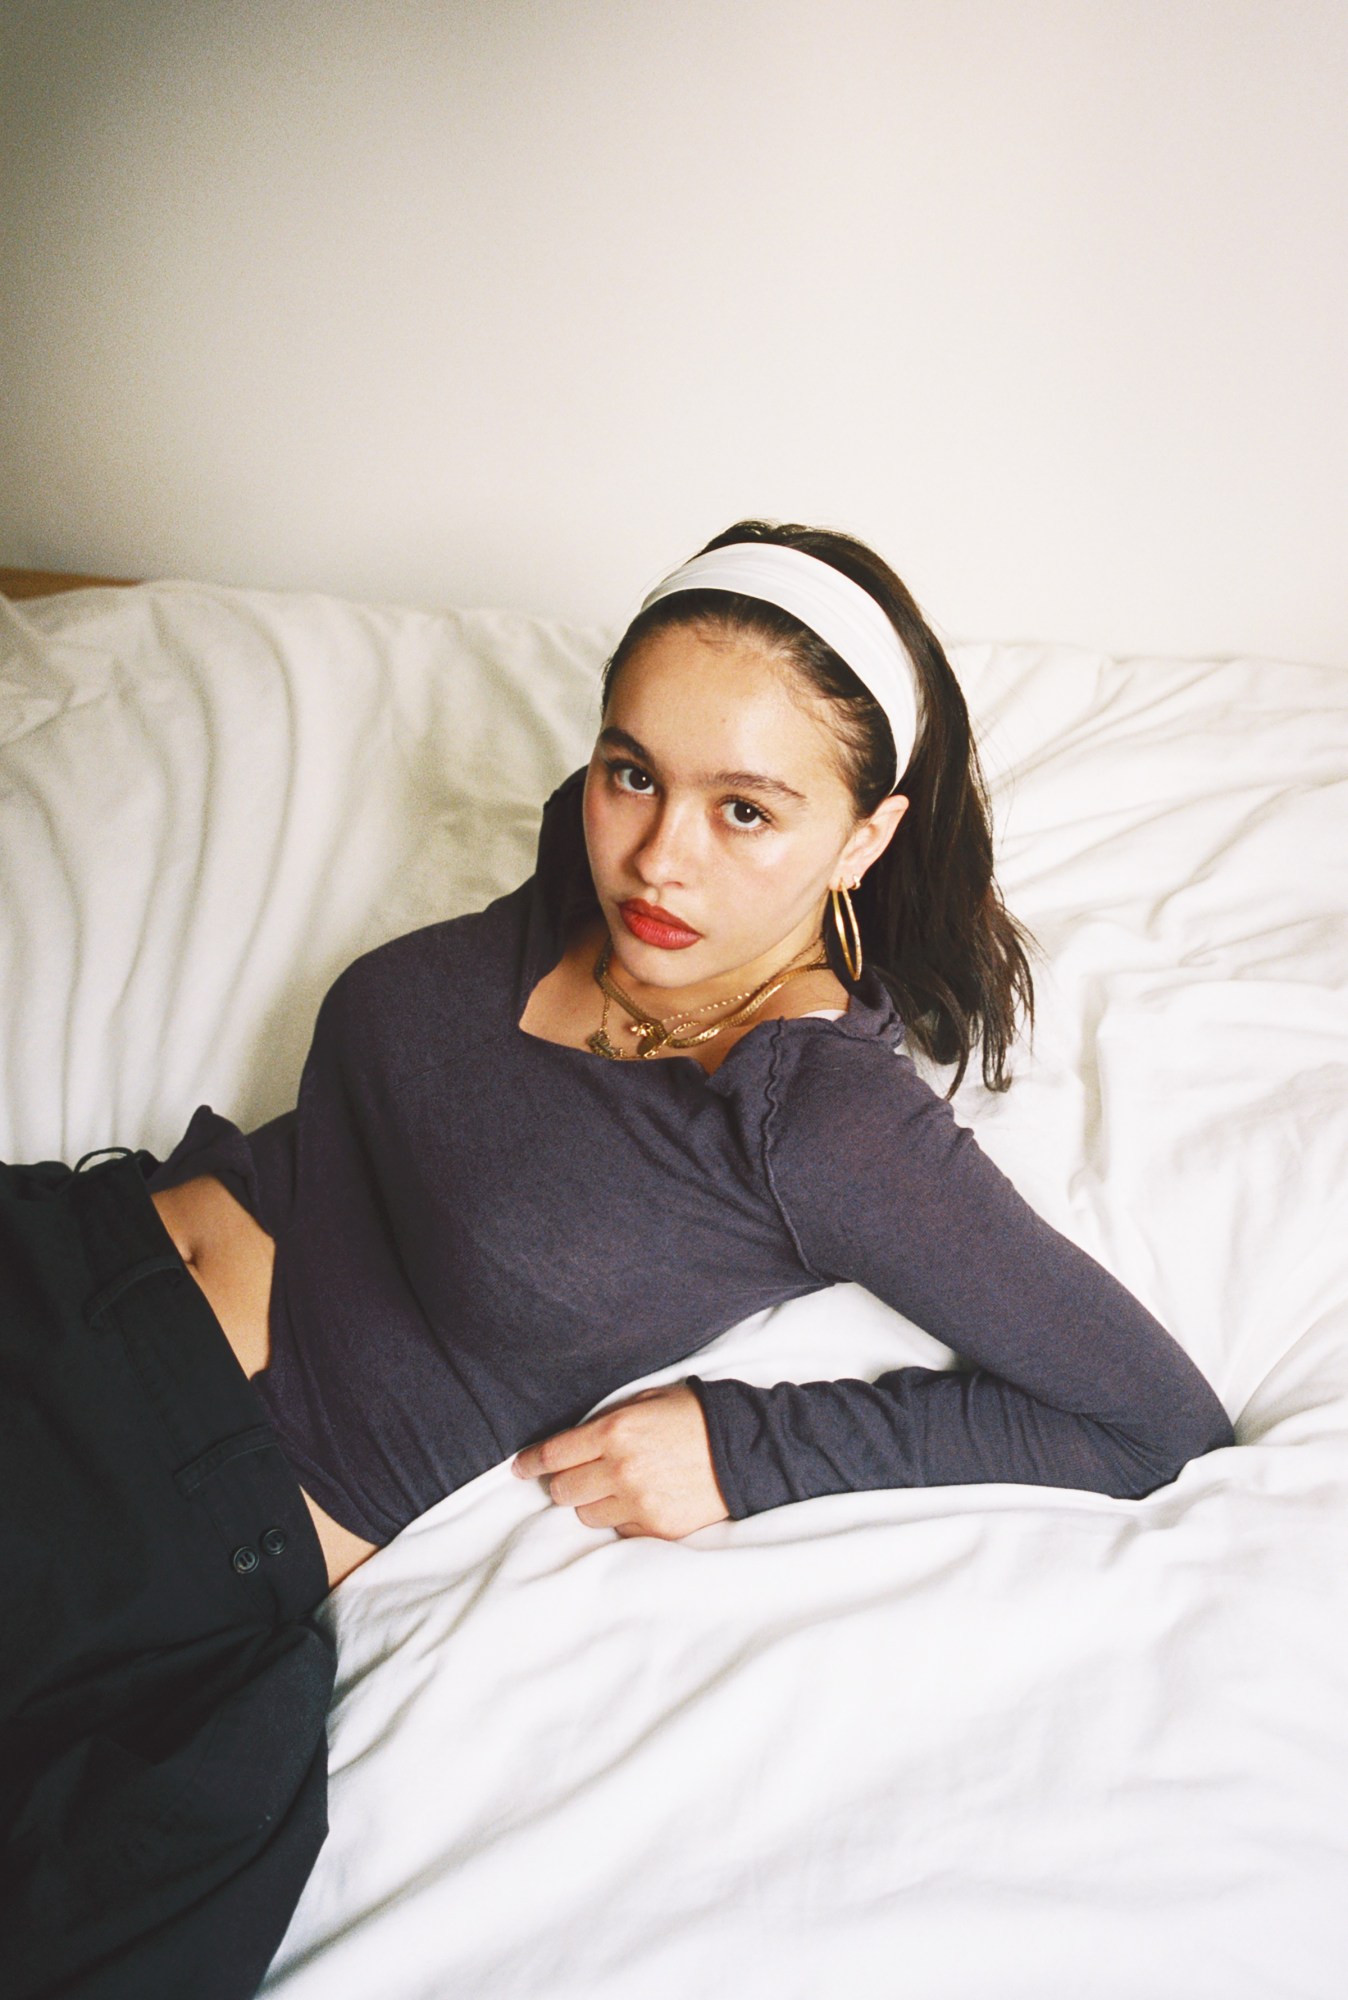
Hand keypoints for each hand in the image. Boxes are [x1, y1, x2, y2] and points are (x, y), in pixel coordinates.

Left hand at [511, 1384, 729, 1538]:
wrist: (746, 1448)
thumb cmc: (695, 1416)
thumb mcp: (647, 1400)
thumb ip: (608, 1420)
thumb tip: (575, 1440)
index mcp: (614, 1431)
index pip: (553, 1453)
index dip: (530, 1462)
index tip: (520, 1468)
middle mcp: (620, 1469)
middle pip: (561, 1490)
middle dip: (564, 1482)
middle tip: (577, 1474)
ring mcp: (638, 1503)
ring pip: (585, 1515)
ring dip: (592, 1502)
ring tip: (616, 1487)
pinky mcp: (656, 1528)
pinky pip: (618, 1529)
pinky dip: (622, 1517)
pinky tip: (641, 1499)